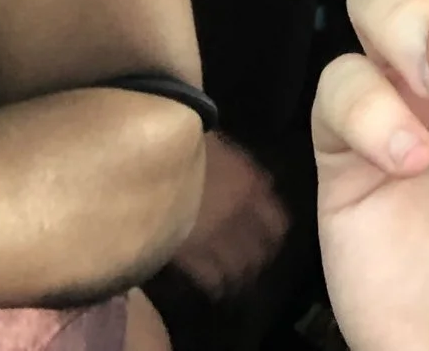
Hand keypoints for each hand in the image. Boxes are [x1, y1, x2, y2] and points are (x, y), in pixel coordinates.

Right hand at [171, 134, 289, 297]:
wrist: (151, 152)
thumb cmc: (186, 141)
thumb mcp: (225, 149)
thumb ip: (244, 173)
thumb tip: (255, 188)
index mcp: (251, 186)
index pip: (277, 221)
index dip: (275, 234)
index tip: (272, 240)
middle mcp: (240, 215)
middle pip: (260, 249)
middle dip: (257, 259)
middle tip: (252, 265)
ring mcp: (216, 236)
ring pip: (238, 267)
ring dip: (238, 275)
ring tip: (235, 280)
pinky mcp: (189, 253)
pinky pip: (210, 277)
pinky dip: (215, 284)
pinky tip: (214, 287)